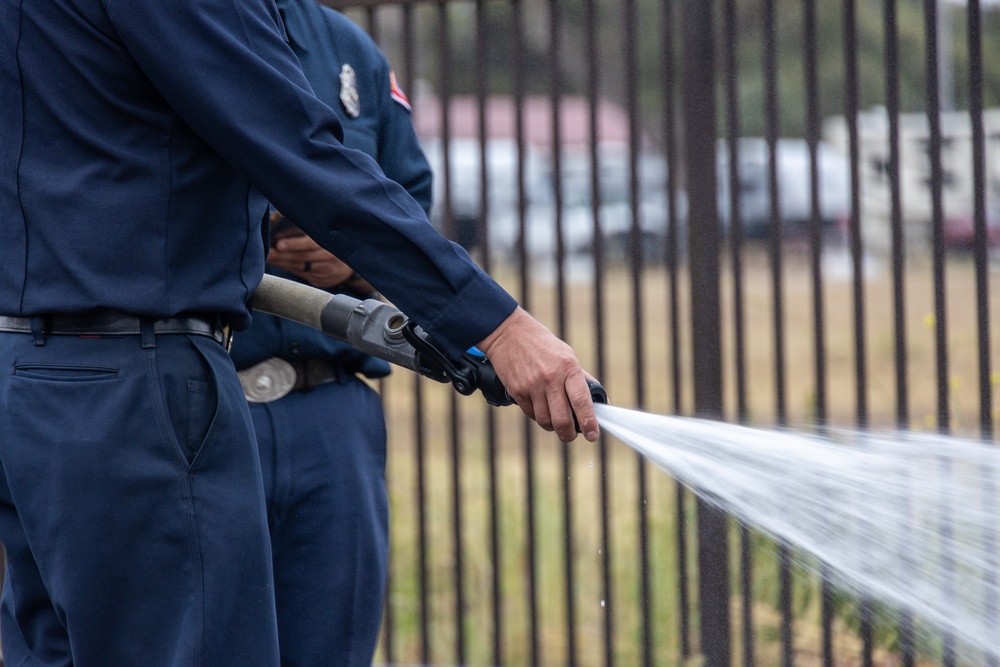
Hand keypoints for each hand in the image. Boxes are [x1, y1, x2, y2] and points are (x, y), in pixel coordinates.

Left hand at [268, 235, 358, 288]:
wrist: (353, 261)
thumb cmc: (333, 241)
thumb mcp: (325, 232)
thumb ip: (307, 230)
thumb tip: (283, 229)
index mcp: (332, 243)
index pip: (311, 244)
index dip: (294, 244)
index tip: (279, 245)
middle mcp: (331, 258)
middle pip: (303, 258)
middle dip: (282, 255)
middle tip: (266, 252)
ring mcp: (327, 272)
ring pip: (301, 268)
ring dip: (283, 263)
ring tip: (269, 257)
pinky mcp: (323, 281)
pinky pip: (303, 275)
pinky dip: (290, 269)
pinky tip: (280, 264)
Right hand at [476, 308, 599, 442]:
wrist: (508, 333)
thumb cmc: (542, 344)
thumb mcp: (567, 355)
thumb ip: (582, 379)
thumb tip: (601, 401)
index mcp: (568, 367)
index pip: (581, 401)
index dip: (588, 422)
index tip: (593, 435)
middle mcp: (551, 378)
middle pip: (562, 419)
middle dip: (568, 434)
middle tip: (570, 435)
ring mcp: (532, 386)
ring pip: (545, 420)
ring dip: (552, 426)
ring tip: (555, 421)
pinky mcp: (517, 391)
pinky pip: (530, 413)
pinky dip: (537, 416)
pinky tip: (540, 408)